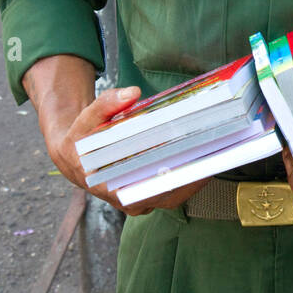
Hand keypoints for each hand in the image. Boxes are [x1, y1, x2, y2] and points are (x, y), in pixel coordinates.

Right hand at [45, 85, 209, 217]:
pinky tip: (205, 155)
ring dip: (196, 175)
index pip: (150, 190)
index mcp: (110, 188)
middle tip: (216, 151)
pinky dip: (189, 175)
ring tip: (218, 152)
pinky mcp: (149, 194)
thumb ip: (106, 104)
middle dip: (194, 174)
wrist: (75, 156)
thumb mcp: (86, 119)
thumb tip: (131, 92)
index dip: (177, 179)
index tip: (198, 163)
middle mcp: (128, 200)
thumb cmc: (81, 139)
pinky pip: (173, 188)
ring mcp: (141, 199)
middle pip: (169, 193)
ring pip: (174, 193)